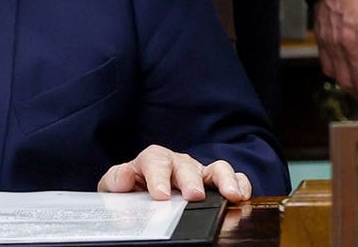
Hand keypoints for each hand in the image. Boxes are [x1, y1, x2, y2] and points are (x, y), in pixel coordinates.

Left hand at [97, 145, 251, 202]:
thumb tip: (124, 177)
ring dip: (224, 179)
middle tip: (193, 195)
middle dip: (190, 179)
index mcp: (152, 161)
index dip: (158, 176)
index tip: (160, 194)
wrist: (141, 197)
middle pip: (186, 165)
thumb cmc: (132, 190)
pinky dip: (241, 184)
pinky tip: (241, 196)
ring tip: (230, 194)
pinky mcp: (216, 185)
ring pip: (216, 168)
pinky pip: (234, 179)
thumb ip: (116, 180)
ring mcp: (199, 173)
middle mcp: (178, 164)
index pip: (154, 160)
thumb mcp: (116, 186)